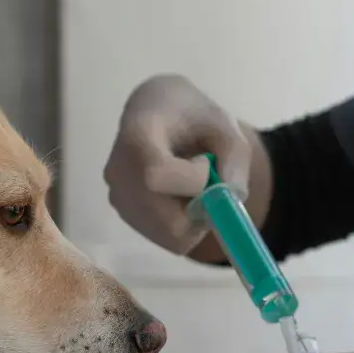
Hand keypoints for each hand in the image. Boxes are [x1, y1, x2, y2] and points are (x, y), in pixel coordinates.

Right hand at [104, 74, 253, 254]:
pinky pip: (166, 238)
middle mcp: (118, 171)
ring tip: (189, 184)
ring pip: (170, 234)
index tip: (206, 161)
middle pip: (165, 218)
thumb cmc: (190, 115)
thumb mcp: (223, 124)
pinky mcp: (125, 216)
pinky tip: (178, 195)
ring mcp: (118, 197)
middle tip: (206, 180)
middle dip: (201, 208)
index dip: (193, 181)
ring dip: (194, 217)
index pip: (156, 175)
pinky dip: (185, 225)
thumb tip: (232, 197)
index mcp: (137, 135)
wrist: (156, 114)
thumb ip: (235, 157)